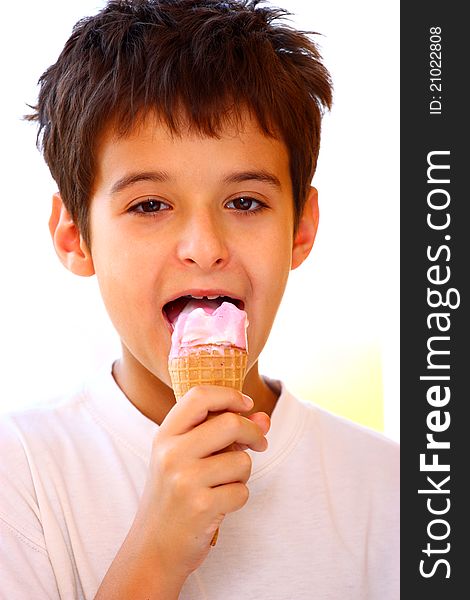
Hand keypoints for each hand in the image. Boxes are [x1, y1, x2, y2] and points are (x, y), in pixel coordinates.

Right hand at [95, 385, 269, 598]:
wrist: (153, 549)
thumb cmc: (174, 496)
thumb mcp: (187, 458)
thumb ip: (224, 433)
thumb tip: (264, 418)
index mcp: (165, 435)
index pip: (199, 395)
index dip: (229, 395)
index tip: (246, 405)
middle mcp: (172, 453)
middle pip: (230, 423)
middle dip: (253, 432)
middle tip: (259, 443)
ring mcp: (185, 480)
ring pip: (242, 461)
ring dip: (243, 473)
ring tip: (223, 484)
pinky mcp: (202, 507)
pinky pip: (242, 491)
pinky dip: (238, 497)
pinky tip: (219, 505)